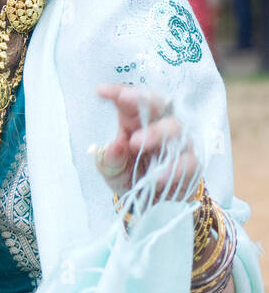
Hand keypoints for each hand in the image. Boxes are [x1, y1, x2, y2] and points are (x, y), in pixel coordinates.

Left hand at [93, 84, 199, 203]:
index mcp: (132, 121)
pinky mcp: (191, 162)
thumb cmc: (128, 175)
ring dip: (156, 132)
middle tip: (125, 99)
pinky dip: (174, 167)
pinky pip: (189, 160)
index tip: (101, 90)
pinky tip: (157, 176)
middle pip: (156, 103)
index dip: (117, 92)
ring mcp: (176, 142)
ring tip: (136, 143)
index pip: (128, 101)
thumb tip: (115, 147)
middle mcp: (156, 125)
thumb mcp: (111, 169)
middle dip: (143, 99)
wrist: (150, 202)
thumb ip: (110, 159)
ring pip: (175, 126)